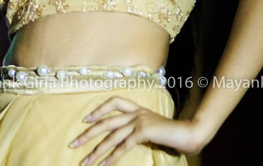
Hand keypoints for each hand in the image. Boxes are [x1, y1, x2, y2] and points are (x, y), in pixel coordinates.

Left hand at [68, 96, 206, 164]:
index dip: (99, 109)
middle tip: (73, 144)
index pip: (114, 102)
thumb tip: (123, 141)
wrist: (189, 133)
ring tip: (85, 161)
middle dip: (87, 134)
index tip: (86, 120)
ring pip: (111, 136)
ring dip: (96, 150)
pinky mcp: (143, 131)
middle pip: (106, 121)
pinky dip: (112, 156)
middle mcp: (136, 112)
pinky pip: (123, 145)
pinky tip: (104, 165)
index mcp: (138, 109)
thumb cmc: (172, 134)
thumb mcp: (152, 129)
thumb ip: (138, 131)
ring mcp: (139, 121)